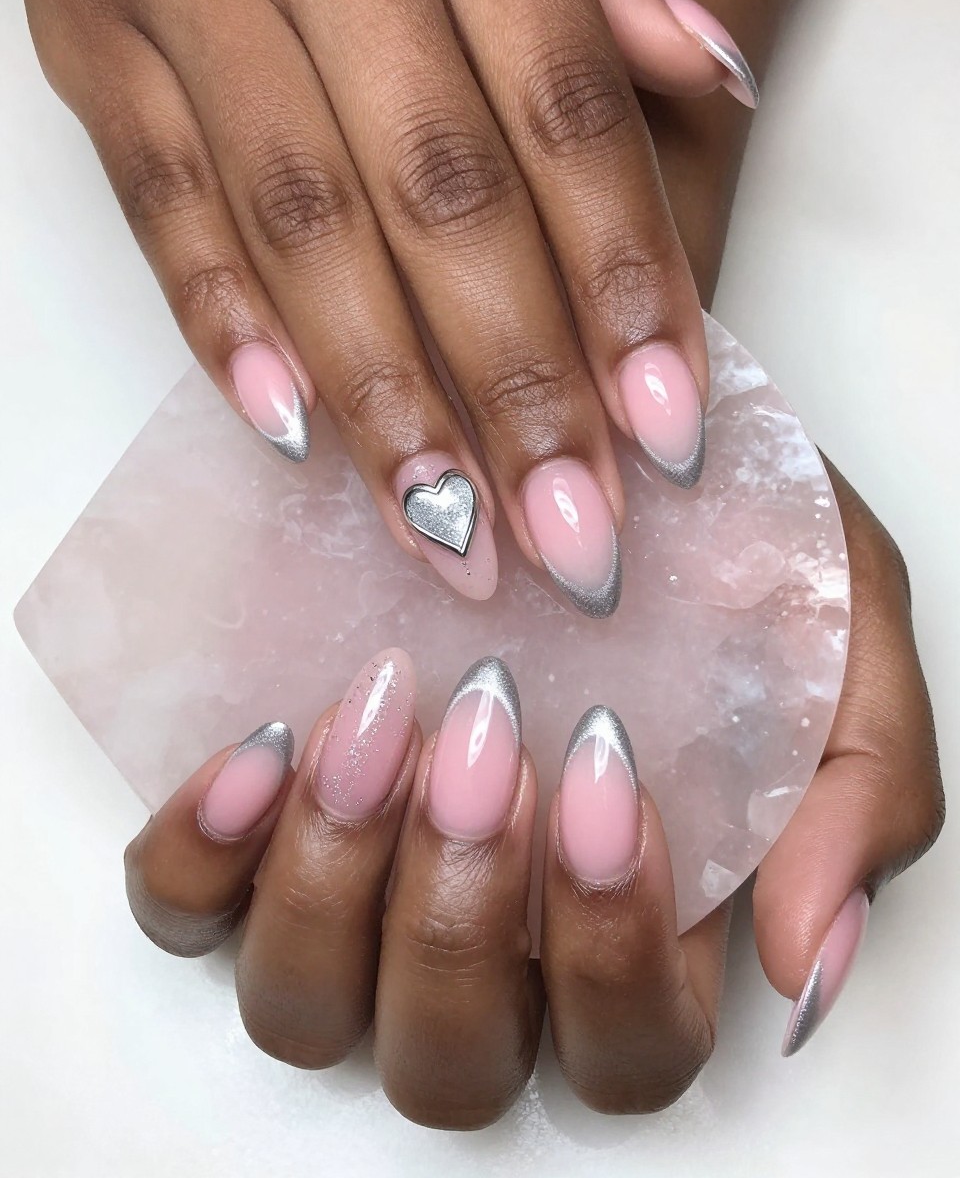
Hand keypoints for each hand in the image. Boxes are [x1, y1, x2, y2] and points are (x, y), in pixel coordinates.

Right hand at [14, 0, 755, 613]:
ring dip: (386, 402)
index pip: (566, 116)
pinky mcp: (95, 48)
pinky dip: (226, 329)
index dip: (624, 283)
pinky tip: (294, 439)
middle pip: (444, 200)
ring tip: (452, 535)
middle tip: (571, 535)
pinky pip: (161, 208)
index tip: (663, 432)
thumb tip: (708, 76)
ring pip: (305, 230)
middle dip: (517, 386)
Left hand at [123, 469, 942, 1121]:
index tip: (607, 772)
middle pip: (450, 1054)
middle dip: (460, 913)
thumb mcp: (831, 638)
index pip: (627, 1046)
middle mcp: (488, 945)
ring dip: (333, 879)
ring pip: (305, 1005)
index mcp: (633, 935)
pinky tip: (262, 743)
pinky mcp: (254, 827)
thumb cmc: (714, 551)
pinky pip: (187, 909)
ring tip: (374, 717)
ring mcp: (357, 895)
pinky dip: (207, 853)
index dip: (612, 951)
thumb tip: (809, 960)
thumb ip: (856, 793)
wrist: (583, 438)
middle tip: (485, 736)